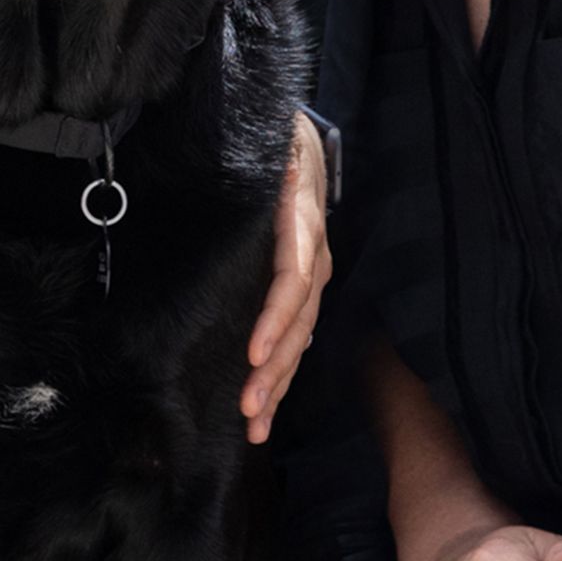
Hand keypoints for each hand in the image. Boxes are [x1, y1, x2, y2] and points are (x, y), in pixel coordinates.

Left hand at [240, 112, 332, 441]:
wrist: (299, 136)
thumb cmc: (276, 138)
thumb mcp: (274, 140)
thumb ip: (271, 158)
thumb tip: (268, 168)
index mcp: (302, 224)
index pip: (293, 280)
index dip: (276, 319)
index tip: (255, 353)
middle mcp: (313, 256)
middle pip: (298, 323)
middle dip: (275, 371)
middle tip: (248, 411)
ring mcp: (311, 274)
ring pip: (298, 338)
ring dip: (278, 384)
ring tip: (255, 425)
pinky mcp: (299, 287)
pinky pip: (293, 334)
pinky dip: (280, 371)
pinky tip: (265, 405)